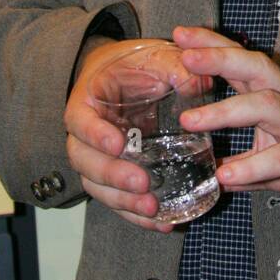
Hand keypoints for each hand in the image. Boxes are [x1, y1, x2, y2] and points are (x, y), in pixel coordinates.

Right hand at [64, 38, 203, 232]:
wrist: (123, 77)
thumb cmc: (134, 66)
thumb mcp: (153, 57)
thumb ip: (174, 66)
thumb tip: (199, 84)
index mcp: (87, 101)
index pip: (79, 120)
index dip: (94, 134)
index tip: (118, 143)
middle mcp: (85, 134)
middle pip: (84, 161)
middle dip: (112, 176)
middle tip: (143, 183)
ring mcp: (98, 158)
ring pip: (97, 187)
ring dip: (123, 201)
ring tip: (152, 209)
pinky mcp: (114, 175)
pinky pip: (117, 199)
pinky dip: (136, 215)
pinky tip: (161, 223)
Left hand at [172, 25, 279, 214]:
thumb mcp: (271, 152)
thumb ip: (240, 157)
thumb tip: (205, 167)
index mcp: (278, 96)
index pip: (244, 61)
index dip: (214, 44)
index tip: (181, 34)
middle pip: (259, 68)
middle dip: (222, 58)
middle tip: (186, 57)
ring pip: (269, 106)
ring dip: (227, 111)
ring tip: (191, 121)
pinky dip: (253, 166)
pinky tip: (226, 176)